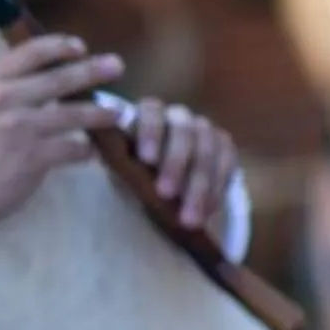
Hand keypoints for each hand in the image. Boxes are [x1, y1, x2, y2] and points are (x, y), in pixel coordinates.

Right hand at [0, 36, 126, 243]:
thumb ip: (2, 89)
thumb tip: (40, 78)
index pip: (30, 52)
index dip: (59, 46)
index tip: (79, 47)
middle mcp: (5, 98)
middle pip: (60, 78)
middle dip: (93, 70)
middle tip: (117, 66)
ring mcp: (21, 127)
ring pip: (74, 114)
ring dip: (101, 113)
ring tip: (118, 113)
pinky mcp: (34, 156)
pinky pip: (73, 148)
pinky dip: (86, 152)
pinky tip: (93, 154)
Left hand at [127, 98, 238, 235]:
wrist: (161, 183)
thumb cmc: (134, 171)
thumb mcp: (121, 166)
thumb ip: (118, 162)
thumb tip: (104, 159)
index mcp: (149, 114)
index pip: (152, 110)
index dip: (150, 132)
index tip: (146, 160)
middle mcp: (179, 117)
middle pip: (183, 132)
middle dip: (175, 164)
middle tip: (165, 194)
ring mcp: (204, 130)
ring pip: (206, 152)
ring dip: (198, 187)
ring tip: (188, 218)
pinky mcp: (224, 147)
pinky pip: (225, 166)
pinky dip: (215, 192)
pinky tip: (207, 213)